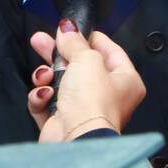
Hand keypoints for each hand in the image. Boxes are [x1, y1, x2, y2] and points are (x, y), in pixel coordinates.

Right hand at [28, 24, 145, 141]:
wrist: (75, 139)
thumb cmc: (93, 104)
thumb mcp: (86, 59)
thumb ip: (75, 42)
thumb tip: (68, 28)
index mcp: (125, 80)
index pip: (109, 51)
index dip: (90, 38)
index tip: (73, 29)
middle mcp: (107, 96)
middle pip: (79, 65)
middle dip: (57, 53)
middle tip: (41, 40)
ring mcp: (84, 109)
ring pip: (60, 83)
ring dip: (47, 77)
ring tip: (44, 76)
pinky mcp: (63, 122)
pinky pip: (47, 102)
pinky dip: (42, 98)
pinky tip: (44, 96)